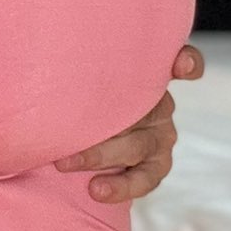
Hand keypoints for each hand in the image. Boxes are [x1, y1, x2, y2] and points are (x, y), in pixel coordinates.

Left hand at [54, 43, 204, 202]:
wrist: (84, 135)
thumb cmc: (82, 94)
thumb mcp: (85, 76)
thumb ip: (85, 66)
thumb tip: (42, 39)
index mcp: (150, 74)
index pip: (184, 63)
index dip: (188, 62)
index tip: (181, 66)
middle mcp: (161, 103)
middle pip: (146, 108)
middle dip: (106, 120)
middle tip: (66, 128)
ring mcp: (162, 136)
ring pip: (138, 145)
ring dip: (100, 154)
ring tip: (67, 164)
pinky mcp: (157, 166)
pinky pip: (144, 179)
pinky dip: (122, 186)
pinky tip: (96, 190)